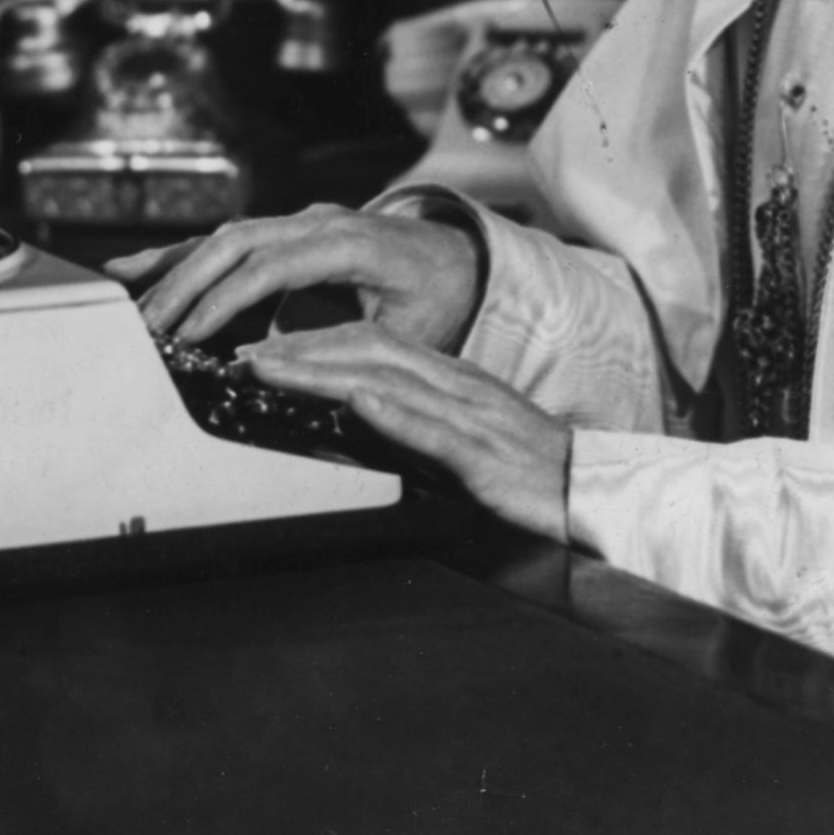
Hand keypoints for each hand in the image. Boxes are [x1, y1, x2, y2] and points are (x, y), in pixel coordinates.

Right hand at [101, 205, 479, 353]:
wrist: (462, 260)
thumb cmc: (440, 299)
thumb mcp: (408, 331)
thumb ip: (347, 342)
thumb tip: (274, 361)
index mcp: (353, 241)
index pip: (273, 266)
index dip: (227, 299)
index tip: (190, 334)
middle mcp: (321, 220)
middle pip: (238, 243)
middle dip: (187, 284)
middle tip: (149, 328)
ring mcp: (302, 220)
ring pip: (227, 236)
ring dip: (177, 268)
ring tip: (130, 302)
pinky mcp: (289, 231)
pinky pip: (230, 241)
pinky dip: (184, 255)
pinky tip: (137, 268)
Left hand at [241, 325, 570, 540]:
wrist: (592, 492)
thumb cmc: (527, 469)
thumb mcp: (462, 433)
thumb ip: (415, 418)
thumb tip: (355, 412)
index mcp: (448, 378)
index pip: (369, 343)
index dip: (310, 341)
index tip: (259, 351)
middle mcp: (455, 385)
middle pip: (368, 349)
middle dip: (299, 349)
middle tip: (242, 355)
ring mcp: (471, 417)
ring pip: (388, 380)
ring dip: (324, 372)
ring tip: (273, 369)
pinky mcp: (486, 457)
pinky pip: (436, 429)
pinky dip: (394, 413)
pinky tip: (361, 403)